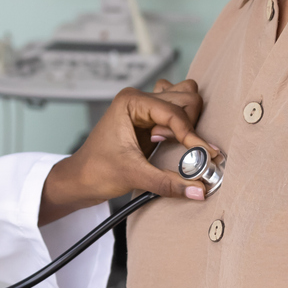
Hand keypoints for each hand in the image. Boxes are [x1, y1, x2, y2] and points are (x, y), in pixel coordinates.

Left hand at [41, 78, 216, 222]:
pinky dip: (183, 124)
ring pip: (184, 99)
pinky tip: (169, 141)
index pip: (174, 112)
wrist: (79, 180)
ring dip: (187, 122)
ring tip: (170, 143)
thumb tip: (199, 189)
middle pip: (185, 98)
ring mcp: (145, 107)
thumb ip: (168, 182)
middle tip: (178, 150)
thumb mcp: (134, 176)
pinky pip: (177, 111)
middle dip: (189, 126)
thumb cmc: (96, 171)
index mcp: (131, 101)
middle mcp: (139, 99)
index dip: (192, 136)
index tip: (208, 155)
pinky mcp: (149, 120)